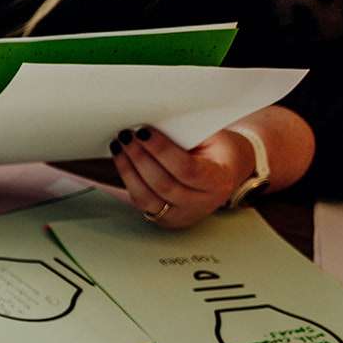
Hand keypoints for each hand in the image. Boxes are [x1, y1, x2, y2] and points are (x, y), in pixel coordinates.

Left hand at [110, 125, 253, 229]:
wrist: (224, 172)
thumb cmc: (217, 150)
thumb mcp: (212, 137)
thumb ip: (187, 133)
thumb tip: (151, 123)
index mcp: (218, 181)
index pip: (186, 169)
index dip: (162, 150)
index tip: (144, 132)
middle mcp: (201, 203)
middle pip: (162, 185)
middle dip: (140, 158)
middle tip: (126, 136)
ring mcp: (181, 215)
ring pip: (146, 198)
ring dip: (127, 170)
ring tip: (118, 147)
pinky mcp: (164, 219)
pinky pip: (140, 202)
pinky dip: (127, 181)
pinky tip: (120, 162)